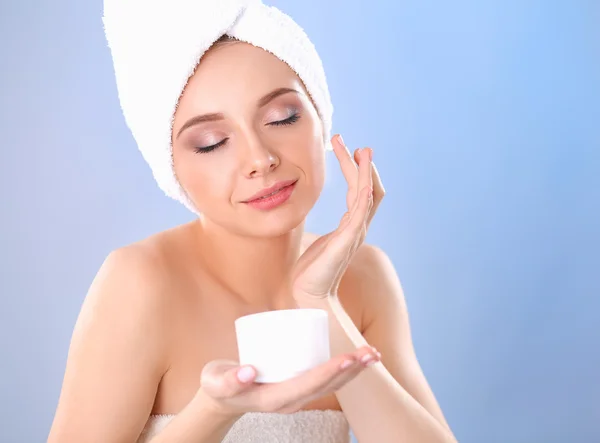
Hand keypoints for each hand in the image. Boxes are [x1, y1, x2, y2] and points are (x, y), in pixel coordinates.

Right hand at [197, 345, 381, 415]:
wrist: (222, 397)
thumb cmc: (219, 384)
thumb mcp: (217, 381)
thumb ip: (229, 378)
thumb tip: (249, 371)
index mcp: (274, 400)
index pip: (308, 386)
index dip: (329, 373)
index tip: (348, 359)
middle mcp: (291, 401)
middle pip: (326, 386)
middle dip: (351, 370)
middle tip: (372, 353)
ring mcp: (297, 397)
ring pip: (331, 385)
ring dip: (355, 370)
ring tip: (374, 354)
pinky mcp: (299, 388)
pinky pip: (326, 381)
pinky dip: (345, 370)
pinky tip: (359, 359)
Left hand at [291, 134, 384, 300]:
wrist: (309, 295)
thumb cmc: (310, 272)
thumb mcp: (316, 242)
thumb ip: (322, 231)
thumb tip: (308, 218)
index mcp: (350, 226)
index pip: (359, 190)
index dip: (355, 168)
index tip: (346, 148)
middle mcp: (357, 226)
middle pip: (366, 187)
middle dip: (357, 162)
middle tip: (342, 140)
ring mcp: (355, 232)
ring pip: (367, 194)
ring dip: (364, 171)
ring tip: (360, 150)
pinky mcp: (348, 239)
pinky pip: (361, 210)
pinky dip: (365, 191)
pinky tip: (362, 176)